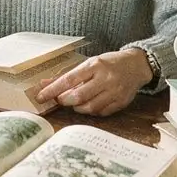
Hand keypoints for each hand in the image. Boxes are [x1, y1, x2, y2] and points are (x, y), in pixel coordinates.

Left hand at [35, 48, 152, 116]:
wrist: (136, 65)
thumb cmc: (109, 64)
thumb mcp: (88, 64)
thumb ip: (68, 76)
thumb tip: (44, 84)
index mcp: (95, 65)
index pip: (69, 80)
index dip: (53, 90)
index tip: (40, 97)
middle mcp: (106, 79)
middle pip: (78, 96)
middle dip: (64, 100)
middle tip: (60, 100)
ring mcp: (115, 92)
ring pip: (89, 107)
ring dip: (77, 107)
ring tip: (75, 102)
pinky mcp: (121, 103)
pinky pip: (100, 113)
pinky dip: (90, 111)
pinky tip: (88, 104)